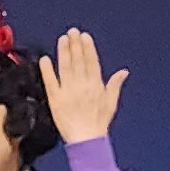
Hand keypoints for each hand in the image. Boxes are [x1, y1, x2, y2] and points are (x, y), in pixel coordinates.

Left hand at [41, 27, 126, 144]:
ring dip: (64, 52)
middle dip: (75, 45)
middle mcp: (82, 86)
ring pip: (66, 68)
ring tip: (62, 39)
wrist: (86, 139)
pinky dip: (48, 70)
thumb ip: (115, 85)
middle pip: (78, 61)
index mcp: (96, 85)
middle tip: (71, 31)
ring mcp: (68, 92)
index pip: (91, 62)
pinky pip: (51, 82)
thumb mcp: (111, 102)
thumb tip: (124, 71)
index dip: (87, 48)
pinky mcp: (55, 99)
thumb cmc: (99, 122)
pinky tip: (45, 59)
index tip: (84, 36)